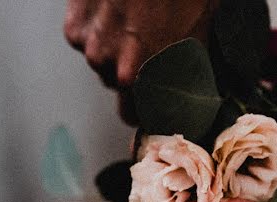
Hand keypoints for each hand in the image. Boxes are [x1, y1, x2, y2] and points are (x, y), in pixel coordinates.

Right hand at [64, 0, 216, 122]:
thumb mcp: (200, 27)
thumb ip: (189, 65)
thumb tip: (192, 88)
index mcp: (152, 81)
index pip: (135, 117)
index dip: (145, 106)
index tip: (150, 98)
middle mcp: (118, 73)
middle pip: (119, 86)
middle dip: (132, 69)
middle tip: (147, 40)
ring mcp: (94, 51)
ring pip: (101, 63)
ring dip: (113, 47)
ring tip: (132, 16)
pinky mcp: (75, 30)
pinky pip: (84, 40)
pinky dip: (95, 27)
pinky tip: (112, 6)